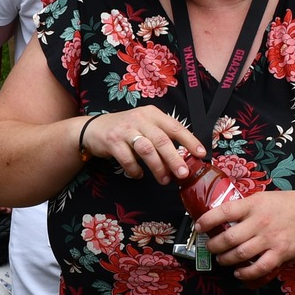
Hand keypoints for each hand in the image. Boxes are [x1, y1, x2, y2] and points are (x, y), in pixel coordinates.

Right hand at [78, 109, 207, 184]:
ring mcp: (125, 130)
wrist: (93, 128)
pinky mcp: (112, 141)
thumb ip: (160, 137)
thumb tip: (183, 159)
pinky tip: (139, 175)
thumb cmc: (125, 130)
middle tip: (183, 174)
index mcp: (152, 114)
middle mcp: (140, 119)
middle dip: (174, 159)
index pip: (175, 127)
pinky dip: (135, 170)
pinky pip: (128, 159)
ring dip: (157, 167)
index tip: (201, 154)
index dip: (189, 141)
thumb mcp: (144, 126)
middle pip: (162, 140)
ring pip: (147, 150)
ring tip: (164, 179)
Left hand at [197, 190, 294, 281]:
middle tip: (210, 247)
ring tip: (221, 259)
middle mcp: (259, 222)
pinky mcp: (280, 252)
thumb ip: (245, 206)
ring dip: (226, 259)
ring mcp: (269, 239)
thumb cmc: (287, 204)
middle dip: (214, 245)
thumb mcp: (263, 197)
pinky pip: (259, 267)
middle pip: (228, 238)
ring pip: (240, 254)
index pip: (224, 211)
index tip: (199, 227)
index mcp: (253, 205)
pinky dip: (246, 273)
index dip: (207, 220)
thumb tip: (223, 215)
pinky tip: (239, 273)